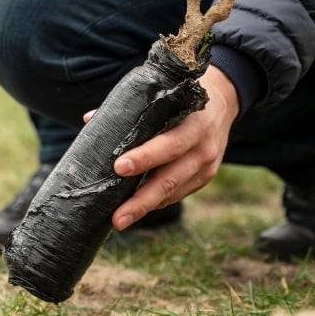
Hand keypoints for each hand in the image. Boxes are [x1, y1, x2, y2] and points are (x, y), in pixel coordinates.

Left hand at [105, 66, 240, 230]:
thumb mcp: (163, 95)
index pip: (169, 144)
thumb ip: (131, 109)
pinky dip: (157, 201)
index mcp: (193, 122)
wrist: (224, 100)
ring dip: (145, 207)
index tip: (118, 168)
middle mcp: (203, 146)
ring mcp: (207, 165)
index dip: (145, 158)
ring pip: (173, 191)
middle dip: (141, 199)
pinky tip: (138, 207)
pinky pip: (178, 193)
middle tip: (116, 217)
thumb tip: (90, 120)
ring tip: (119, 220)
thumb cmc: (181, 96)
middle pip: (170, 178)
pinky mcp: (205, 177)